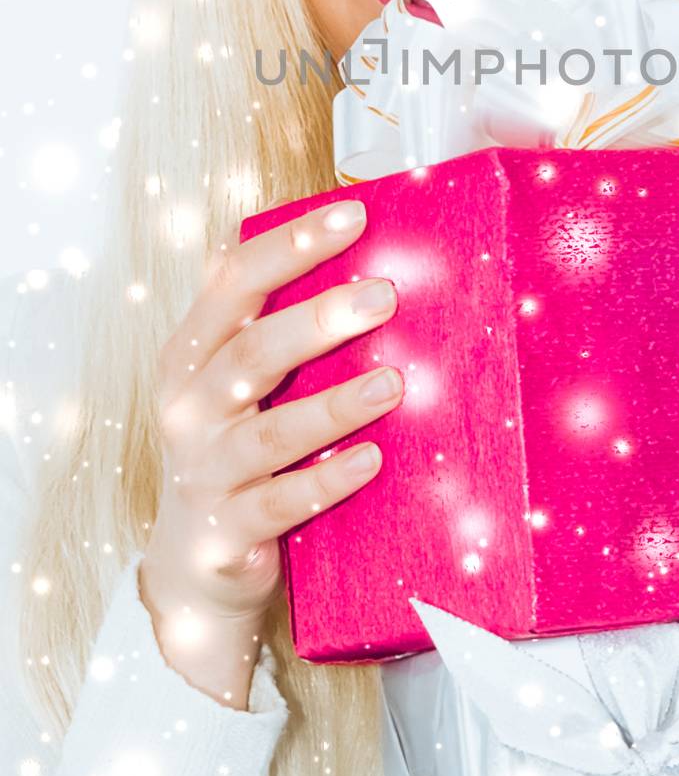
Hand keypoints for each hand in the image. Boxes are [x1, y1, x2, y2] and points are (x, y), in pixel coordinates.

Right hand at [139, 199, 400, 701]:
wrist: (197, 561)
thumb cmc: (236, 442)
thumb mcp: (236, 377)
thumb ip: (273, 317)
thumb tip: (355, 235)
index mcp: (191, 353)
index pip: (233, 282)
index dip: (291, 245)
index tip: (354, 214)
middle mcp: (188, 408)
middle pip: (250, 354)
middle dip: (317, 321)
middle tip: (385, 295)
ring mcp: (204, 472)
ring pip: (269, 433)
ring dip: (333, 406)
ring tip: (394, 384)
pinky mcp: (226, 532)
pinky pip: (280, 503)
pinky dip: (327, 480)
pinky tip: (372, 459)